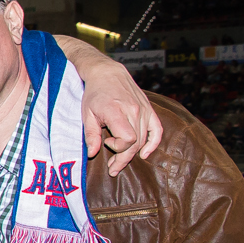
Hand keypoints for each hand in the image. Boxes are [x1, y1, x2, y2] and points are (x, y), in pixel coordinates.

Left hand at [79, 58, 162, 175]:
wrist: (107, 73)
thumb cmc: (94, 94)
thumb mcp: (86, 114)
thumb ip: (91, 135)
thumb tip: (93, 154)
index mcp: (117, 111)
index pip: (128, 139)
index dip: (118, 147)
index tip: (106, 143)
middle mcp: (134, 111)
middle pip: (136, 143)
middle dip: (123, 159)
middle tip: (113, 169)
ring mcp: (144, 110)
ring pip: (144, 139)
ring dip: (133, 153)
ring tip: (120, 161)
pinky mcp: (149, 109)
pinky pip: (157, 130)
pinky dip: (153, 143)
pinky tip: (145, 154)